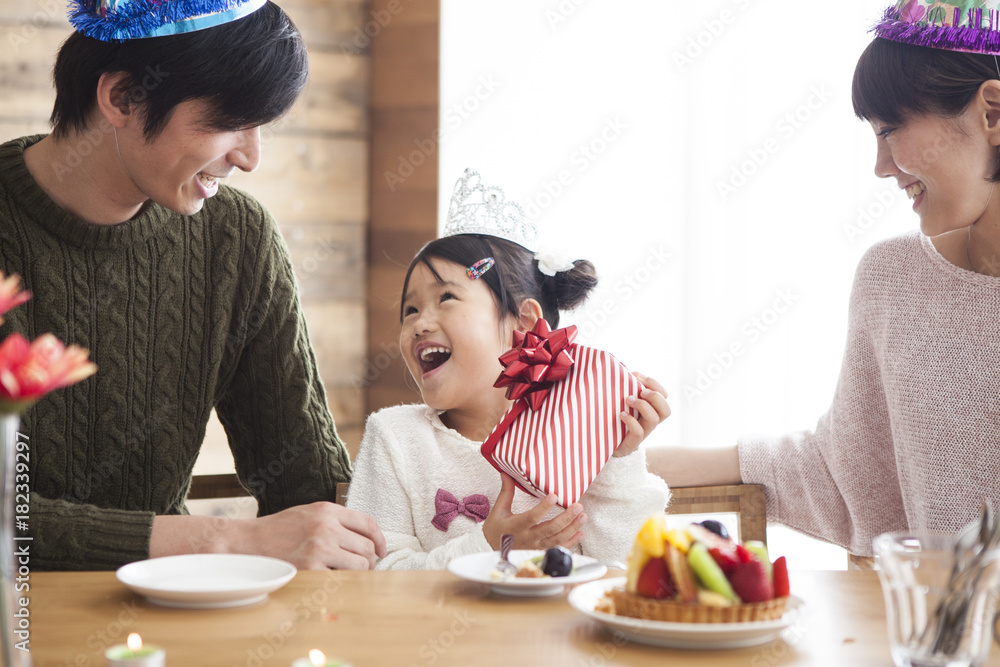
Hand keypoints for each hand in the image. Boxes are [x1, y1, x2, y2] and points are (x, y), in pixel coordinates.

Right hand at [152, 502, 386, 570]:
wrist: (246, 543)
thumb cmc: (278, 530)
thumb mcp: (307, 513)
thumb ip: (334, 520)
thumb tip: (364, 536)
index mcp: (327, 510)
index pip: (368, 523)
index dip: (380, 539)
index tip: (381, 550)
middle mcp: (326, 527)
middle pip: (367, 547)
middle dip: (370, 560)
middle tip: (364, 567)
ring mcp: (320, 548)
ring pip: (360, 565)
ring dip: (358, 573)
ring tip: (347, 574)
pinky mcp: (311, 569)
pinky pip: (341, 579)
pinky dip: (339, 582)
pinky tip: (329, 579)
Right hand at [482, 473, 586, 549]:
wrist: (494, 551)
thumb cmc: (497, 529)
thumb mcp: (498, 510)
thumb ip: (506, 492)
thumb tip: (506, 473)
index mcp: (516, 526)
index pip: (532, 517)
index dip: (544, 507)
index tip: (555, 496)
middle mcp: (528, 538)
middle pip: (550, 529)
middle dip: (566, 518)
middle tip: (578, 506)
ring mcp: (536, 546)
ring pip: (557, 539)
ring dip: (572, 528)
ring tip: (583, 517)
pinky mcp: (541, 551)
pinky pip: (558, 548)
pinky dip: (571, 542)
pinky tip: (580, 532)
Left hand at [615, 372, 670, 457]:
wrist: (604, 446)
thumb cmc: (613, 419)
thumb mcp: (619, 401)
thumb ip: (623, 387)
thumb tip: (620, 366)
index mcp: (650, 410)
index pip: (664, 396)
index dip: (655, 384)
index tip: (637, 375)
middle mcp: (649, 421)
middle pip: (666, 410)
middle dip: (655, 396)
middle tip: (640, 391)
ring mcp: (642, 433)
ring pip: (655, 420)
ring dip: (643, 406)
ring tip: (628, 399)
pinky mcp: (631, 443)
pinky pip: (638, 433)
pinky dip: (631, 421)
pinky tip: (621, 414)